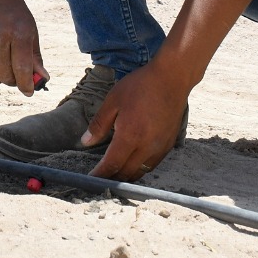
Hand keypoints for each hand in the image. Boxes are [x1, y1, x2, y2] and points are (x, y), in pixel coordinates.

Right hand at [0, 0, 47, 96]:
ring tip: (4, 63)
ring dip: (0, 76)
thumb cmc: (14, 12)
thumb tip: (41, 80)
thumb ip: (35, 58)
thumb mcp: (30, 30)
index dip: (27, 85)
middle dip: (15, 80)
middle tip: (17, 71)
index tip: (29, 90)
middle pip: (6, 77)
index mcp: (17, 34)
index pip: (22, 70)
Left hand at [86, 60, 190, 181]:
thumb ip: (99, 125)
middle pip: (127, 173)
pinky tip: (133, 163)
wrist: (172, 79)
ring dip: (127, 176)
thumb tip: (85, 142)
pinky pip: (152, 165)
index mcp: (130, 137)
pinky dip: (140, 168)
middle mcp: (146, 147)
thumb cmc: (140, 86)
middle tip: (100, 178)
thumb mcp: (113, 101)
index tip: (90, 179)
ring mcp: (160, 148)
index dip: (100, 174)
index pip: (112, 164)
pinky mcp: (169, 145)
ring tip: (114, 174)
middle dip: (112, 178)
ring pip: (141, 172)